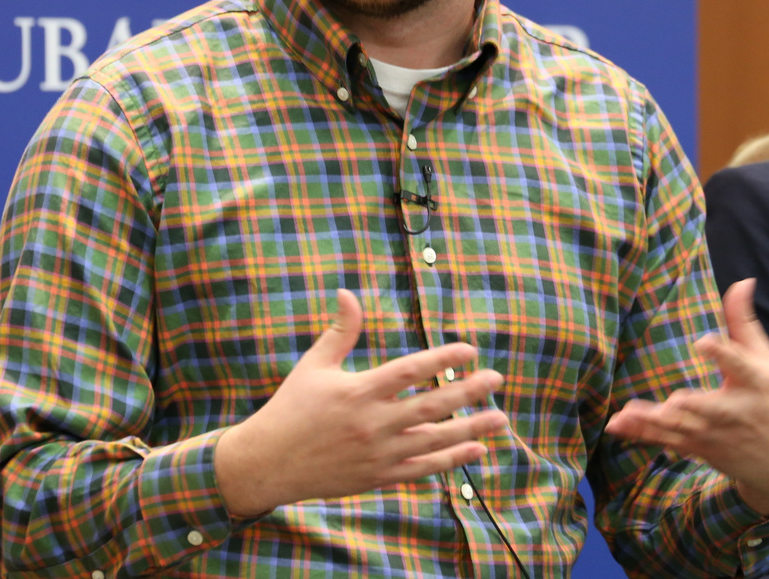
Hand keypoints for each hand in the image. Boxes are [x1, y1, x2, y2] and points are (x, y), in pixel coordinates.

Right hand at [214, 289, 508, 515]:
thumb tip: (348, 292)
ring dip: (471, 429)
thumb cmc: (291, 408)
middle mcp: (372, 424)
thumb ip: (339, 331)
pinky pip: (423, 469)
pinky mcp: (379, 477)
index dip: (442, 358)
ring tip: (501, 417)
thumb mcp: (313, 365)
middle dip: (468, 391)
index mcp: (358, 391)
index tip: (470, 349)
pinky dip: (452, 460)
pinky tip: (476, 450)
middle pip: (431, 406)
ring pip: (434, 441)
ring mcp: (378, 454)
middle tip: (497, 379)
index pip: (410, 371)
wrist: (268, 464)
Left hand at [605, 278, 768, 515]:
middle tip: (674, 402)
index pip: (740, 365)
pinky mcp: (702, 449)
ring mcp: (717, 434)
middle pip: (708, 408)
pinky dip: (642, 436)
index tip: (705, 343)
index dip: (723, 353)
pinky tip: (617, 426)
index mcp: (755, 382)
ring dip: (653, 423)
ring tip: (627, 414)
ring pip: (681, 428)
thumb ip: (744, 322)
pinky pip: (668, 441)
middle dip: (691, 407)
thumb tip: (743, 281)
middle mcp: (735, 412)